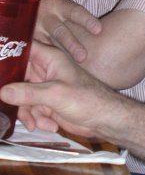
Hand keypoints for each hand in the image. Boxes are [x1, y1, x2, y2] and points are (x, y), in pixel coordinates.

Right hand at [0, 41, 122, 137]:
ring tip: (38, 123)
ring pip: (21, 96)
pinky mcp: (47, 102)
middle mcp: (45, 70)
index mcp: (50, 58)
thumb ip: (28, 93)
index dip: (8, 56)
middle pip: (17, 77)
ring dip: (28, 112)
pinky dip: (37, 119)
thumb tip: (2, 91)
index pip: (22, 49)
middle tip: (13, 107)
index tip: (1, 69)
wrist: (104, 120)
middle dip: (14, 95)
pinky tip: (49, 126)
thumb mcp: (55, 94)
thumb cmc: (87, 99)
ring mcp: (45, 87)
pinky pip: (30, 109)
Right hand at [35, 0, 101, 62]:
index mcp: (59, 4)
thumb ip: (72, 15)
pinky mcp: (23, 34)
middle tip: (83, 57)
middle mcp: (47, 15)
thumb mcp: (59, 1)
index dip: (87, 20)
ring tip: (63, 65)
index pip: (75, 12)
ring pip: (45, 42)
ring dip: (55, 54)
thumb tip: (98, 31)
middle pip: (60, 31)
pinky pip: (31, 46)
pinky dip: (38, 55)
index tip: (99, 30)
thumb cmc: (47, 0)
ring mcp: (34, 25)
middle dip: (71, 44)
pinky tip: (43, 66)